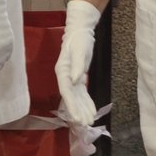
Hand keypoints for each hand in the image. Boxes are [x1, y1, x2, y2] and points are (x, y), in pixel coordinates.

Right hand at [54, 0, 100, 127]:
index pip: (66, 92)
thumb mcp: (80, 51)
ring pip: (77, 98)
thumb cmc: (79, 40)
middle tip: (85, 124)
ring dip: (83, 110)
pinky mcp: (78, 78)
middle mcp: (65, 77)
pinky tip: (92, 111)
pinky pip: (82, 93)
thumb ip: (78, 66)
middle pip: (71, 98)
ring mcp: (71, 78)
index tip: (77, 117)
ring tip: (90, 122)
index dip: (72, 106)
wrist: (80, 31)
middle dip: (78, 111)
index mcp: (63, 71)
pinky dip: (87, 102)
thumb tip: (75, 81)